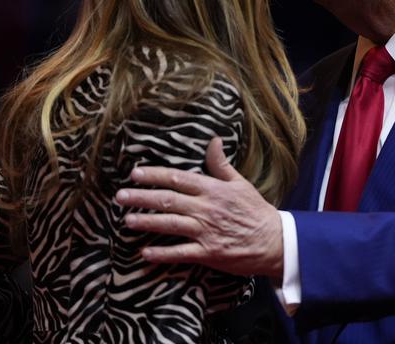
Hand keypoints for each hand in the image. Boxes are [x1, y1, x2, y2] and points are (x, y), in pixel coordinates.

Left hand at [115, 137, 284, 279]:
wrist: (274, 241)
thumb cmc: (255, 211)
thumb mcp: (240, 183)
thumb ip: (221, 164)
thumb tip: (213, 140)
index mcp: (213, 190)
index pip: (178, 178)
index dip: (154, 175)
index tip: (135, 173)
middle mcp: (206, 209)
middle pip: (168, 200)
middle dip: (141, 197)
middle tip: (120, 196)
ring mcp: (206, 231)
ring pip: (170, 225)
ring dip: (147, 222)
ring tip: (127, 220)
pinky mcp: (208, 253)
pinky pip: (181, 253)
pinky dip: (162, 254)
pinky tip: (145, 253)